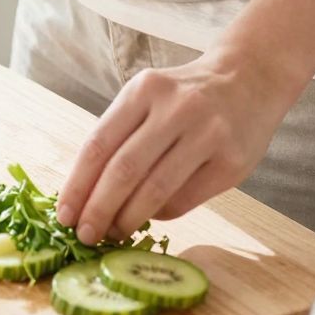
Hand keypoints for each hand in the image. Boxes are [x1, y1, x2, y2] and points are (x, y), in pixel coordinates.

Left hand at [55, 48, 288, 243]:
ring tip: (114, 234)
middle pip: (124, 170)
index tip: (63, 215)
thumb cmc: (186, 97)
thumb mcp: (150, 97)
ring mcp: (208, 134)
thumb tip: (85, 196)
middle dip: (98, 209)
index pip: (99, 144)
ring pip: (155, 190)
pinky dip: (161, 214)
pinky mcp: (231, 161)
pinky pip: (185, 200)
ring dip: (128, 219)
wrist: (251, 78)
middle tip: (84, 235)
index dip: (77, 185)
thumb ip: (121, 136)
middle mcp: (176, 108)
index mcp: (145, 90)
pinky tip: (152, 215)